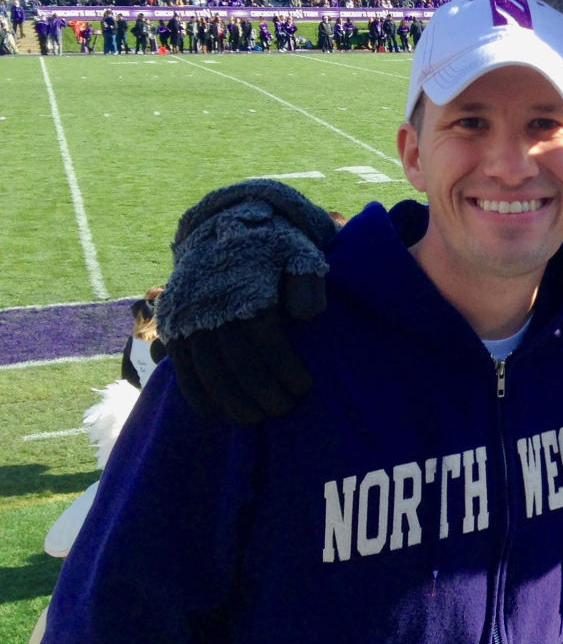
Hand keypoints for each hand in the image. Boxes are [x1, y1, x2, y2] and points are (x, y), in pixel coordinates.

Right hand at [156, 182, 334, 423]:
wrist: (230, 224)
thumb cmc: (275, 247)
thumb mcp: (299, 253)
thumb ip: (308, 282)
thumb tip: (307, 316)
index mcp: (245, 286)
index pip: (267, 339)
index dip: (287, 369)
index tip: (305, 388)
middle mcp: (211, 302)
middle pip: (238, 360)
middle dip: (263, 392)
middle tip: (284, 410)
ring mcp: (188, 314)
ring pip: (209, 368)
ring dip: (232, 401)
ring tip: (255, 419)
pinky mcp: (173, 323)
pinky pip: (181, 365)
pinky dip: (195, 393)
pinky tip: (212, 414)